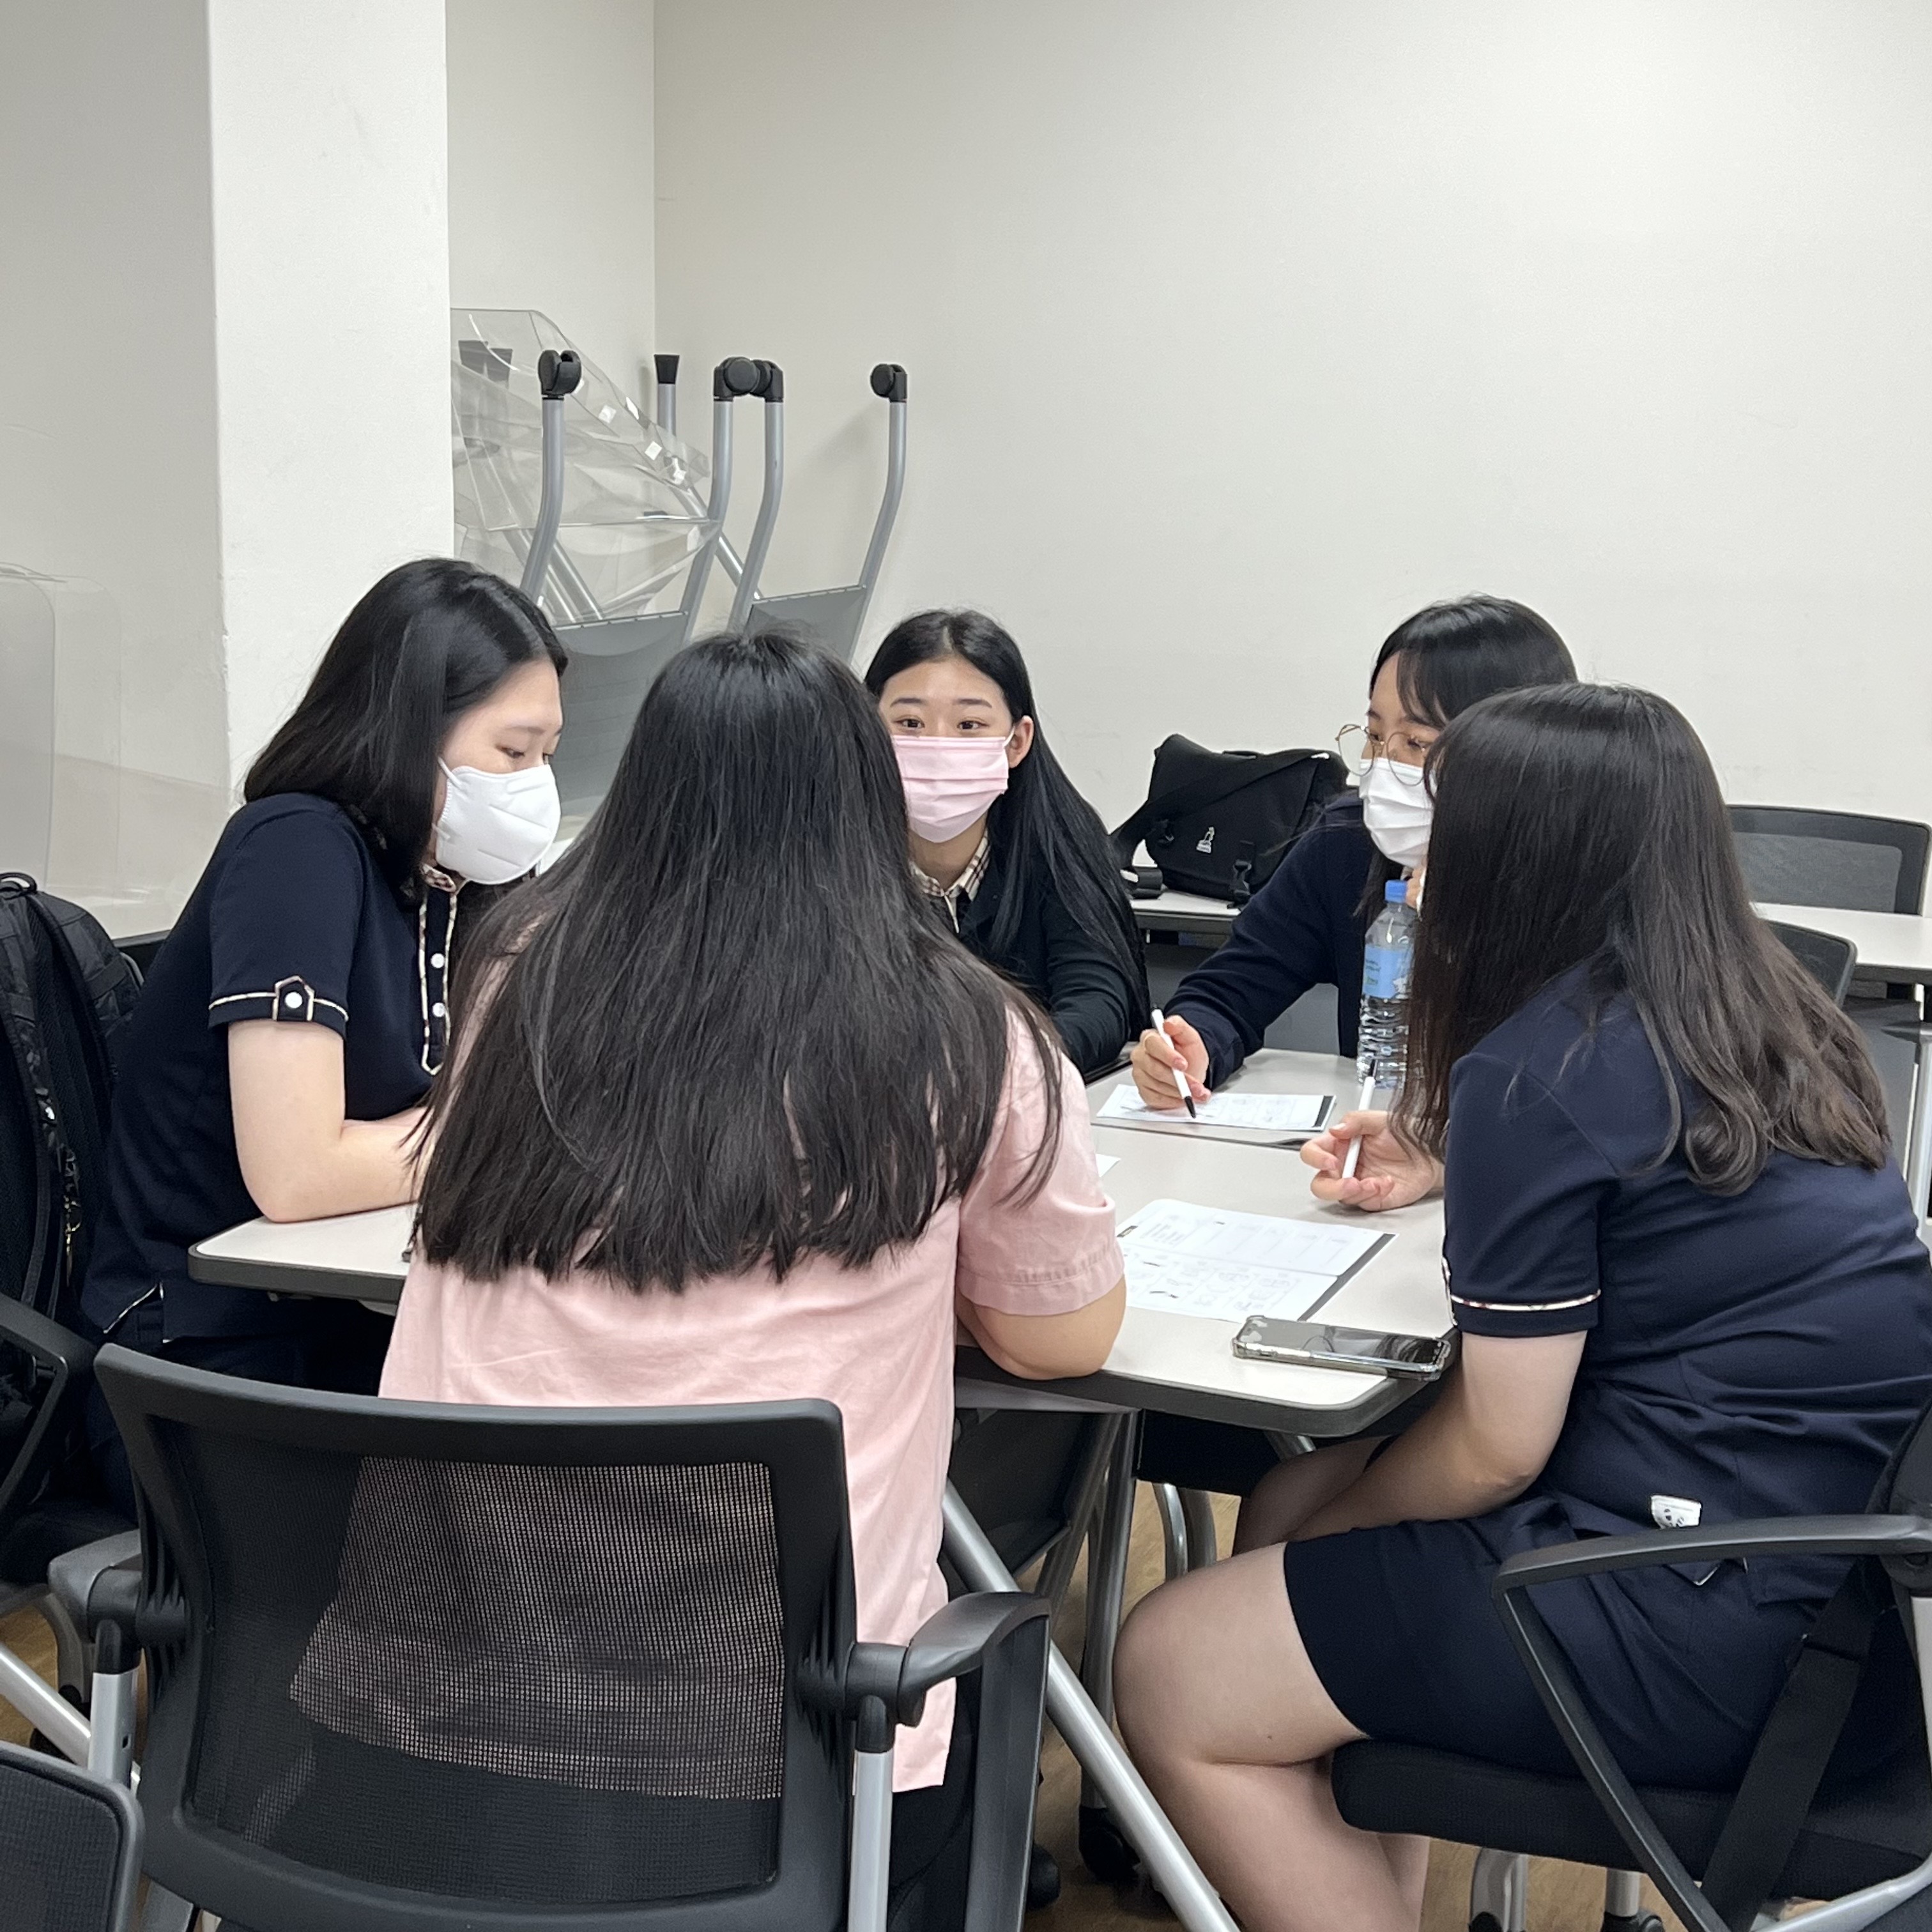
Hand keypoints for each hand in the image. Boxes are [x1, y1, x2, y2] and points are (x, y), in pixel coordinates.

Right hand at [1131, 1013, 1208, 1109]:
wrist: (1190, 1068)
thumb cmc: (1187, 1052)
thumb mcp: (1189, 1036)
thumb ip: (1180, 1026)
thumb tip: (1168, 1023)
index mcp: (1149, 1039)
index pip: (1153, 1045)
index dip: (1168, 1056)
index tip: (1183, 1064)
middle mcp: (1141, 1057)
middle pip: (1154, 1069)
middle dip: (1178, 1080)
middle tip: (1194, 1085)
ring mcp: (1140, 1075)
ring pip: (1157, 1086)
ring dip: (1179, 1092)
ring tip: (1196, 1093)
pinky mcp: (1144, 1091)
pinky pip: (1156, 1099)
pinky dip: (1172, 1101)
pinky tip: (1183, 1098)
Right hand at [1301, 1110, 1441, 1210]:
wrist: (1431, 1153)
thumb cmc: (1406, 1134)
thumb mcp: (1380, 1119)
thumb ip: (1356, 1120)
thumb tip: (1336, 1129)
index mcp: (1340, 1145)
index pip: (1313, 1152)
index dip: (1316, 1159)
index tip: (1330, 1162)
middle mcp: (1345, 1166)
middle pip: (1320, 1184)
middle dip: (1332, 1187)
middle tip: (1349, 1182)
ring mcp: (1358, 1183)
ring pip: (1341, 1198)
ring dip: (1357, 1192)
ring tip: (1374, 1182)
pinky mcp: (1373, 1198)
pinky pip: (1364, 1204)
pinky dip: (1375, 1195)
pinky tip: (1387, 1183)